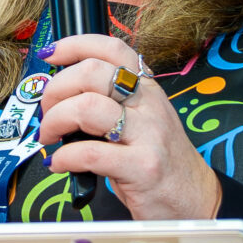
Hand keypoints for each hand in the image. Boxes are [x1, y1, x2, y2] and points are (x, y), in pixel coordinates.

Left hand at [33, 34, 222, 220]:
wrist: (194, 197)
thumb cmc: (159, 161)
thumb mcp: (142, 121)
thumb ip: (112, 103)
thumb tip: (62, 96)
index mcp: (148, 90)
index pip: (112, 49)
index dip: (75, 45)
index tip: (50, 54)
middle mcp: (150, 106)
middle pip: (91, 73)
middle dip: (55, 89)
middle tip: (48, 112)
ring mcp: (148, 135)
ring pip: (87, 107)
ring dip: (55, 121)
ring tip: (50, 137)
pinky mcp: (141, 167)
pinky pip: (89, 153)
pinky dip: (63, 158)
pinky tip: (60, 164)